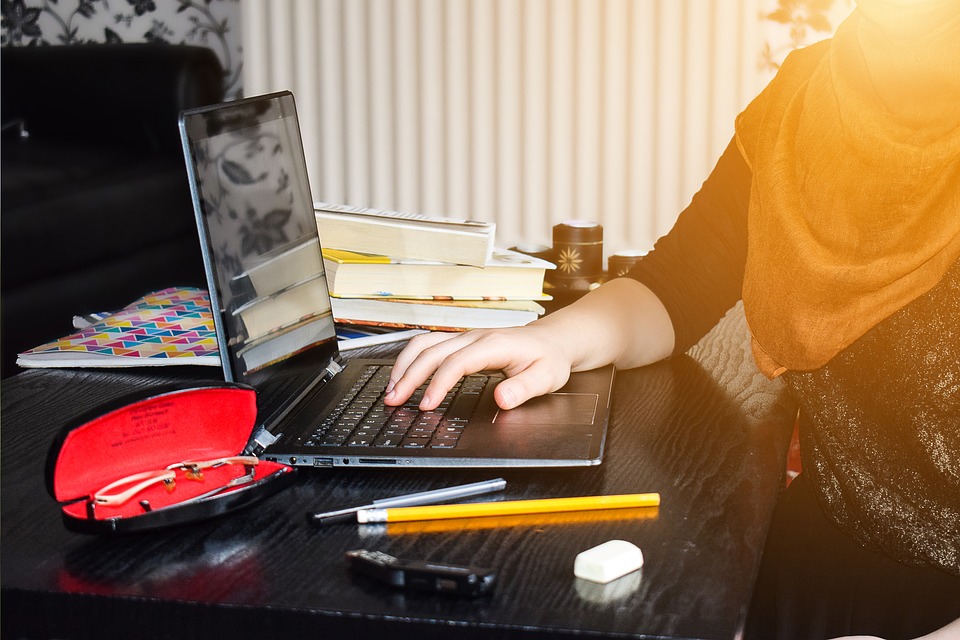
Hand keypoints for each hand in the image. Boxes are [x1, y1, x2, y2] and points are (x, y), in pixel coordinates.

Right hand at [384, 324, 574, 410]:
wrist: (552, 340)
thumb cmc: (548, 359)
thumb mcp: (546, 377)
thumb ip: (524, 389)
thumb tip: (502, 398)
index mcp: (493, 345)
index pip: (457, 362)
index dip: (438, 383)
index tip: (426, 405)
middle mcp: (474, 337)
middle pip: (432, 352)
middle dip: (409, 377)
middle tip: (393, 401)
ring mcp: (465, 337)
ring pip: (425, 344)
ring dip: (404, 365)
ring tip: (390, 390)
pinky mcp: (461, 342)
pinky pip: (429, 344)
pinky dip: (411, 359)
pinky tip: (403, 375)